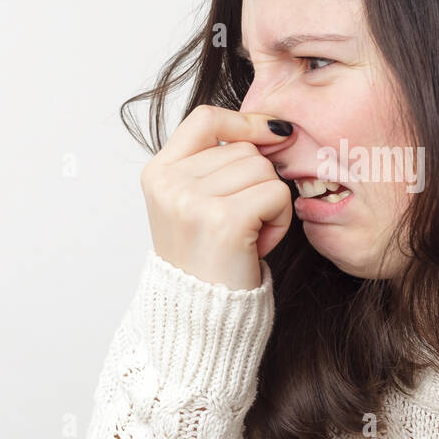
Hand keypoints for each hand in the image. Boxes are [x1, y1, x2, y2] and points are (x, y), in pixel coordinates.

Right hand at [140, 105, 293, 289]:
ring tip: (246, 236)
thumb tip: (275, 129)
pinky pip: (276, 193)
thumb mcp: (194, 205)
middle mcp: (169, 182)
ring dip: (270, 204)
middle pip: (244, 149)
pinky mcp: (223, 219)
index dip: (245, 121)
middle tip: (240, 224)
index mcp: (158, 173)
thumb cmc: (207, 263)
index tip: (273, 133)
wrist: (200, 320)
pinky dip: (280, 219)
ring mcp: (192, 200)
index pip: (206, 118)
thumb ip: (217, 164)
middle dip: (257, 183)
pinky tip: (257, 244)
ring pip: (263, 170)